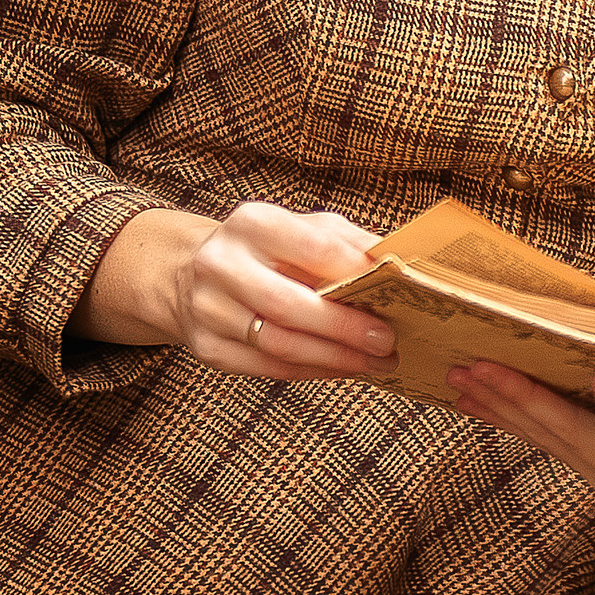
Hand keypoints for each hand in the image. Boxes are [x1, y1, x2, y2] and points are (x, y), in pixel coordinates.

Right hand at [72, 202, 395, 379]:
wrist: (192, 272)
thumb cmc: (266, 249)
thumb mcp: (303, 229)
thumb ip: (348, 243)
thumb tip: (402, 263)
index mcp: (252, 223)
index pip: (312, 248)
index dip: (356, 274)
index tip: (395, 292)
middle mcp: (221, 264)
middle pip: (290, 305)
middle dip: (345, 328)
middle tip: (387, 340)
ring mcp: (209, 309)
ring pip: (279, 344)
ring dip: (335, 359)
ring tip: (375, 362)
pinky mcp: (208, 347)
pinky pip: (268, 367)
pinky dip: (313, 371)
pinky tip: (342, 368)